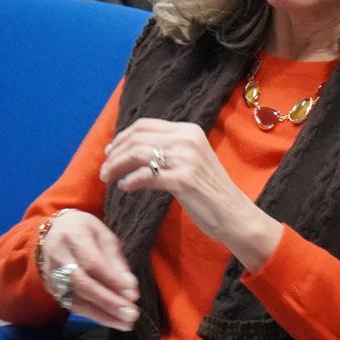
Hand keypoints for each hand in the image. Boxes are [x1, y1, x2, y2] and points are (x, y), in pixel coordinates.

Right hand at [36, 210, 139, 330]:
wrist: (53, 230)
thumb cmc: (84, 231)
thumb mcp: (105, 235)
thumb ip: (116, 260)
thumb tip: (130, 286)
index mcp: (73, 236)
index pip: (93, 263)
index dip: (113, 281)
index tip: (133, 294)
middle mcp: (58, 256)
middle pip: (83, 284)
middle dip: (109, 302)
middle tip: (132, 315)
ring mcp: (51, 274)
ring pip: (75, 299)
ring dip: (102, 314)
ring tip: (125, 323)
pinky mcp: (50, 288)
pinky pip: (71, 305)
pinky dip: (92, 315)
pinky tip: (110, 320)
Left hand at [100, 118, 281, 269]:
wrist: (235, 214)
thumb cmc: (211, 191)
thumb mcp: (192, 159)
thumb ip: (170, 148)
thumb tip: (133, 147)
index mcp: (189, 130)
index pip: (144, 125)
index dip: (121, 137)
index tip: (110, 151)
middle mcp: (187, 140)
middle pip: (136, 139)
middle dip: (114, 154)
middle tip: (104, 171)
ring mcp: (186, 159)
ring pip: (136, 155)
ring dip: (116, 168)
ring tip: (108, 180)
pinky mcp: (182, 180)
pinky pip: (144, 177)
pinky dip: (129, 182)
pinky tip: (125, 188)